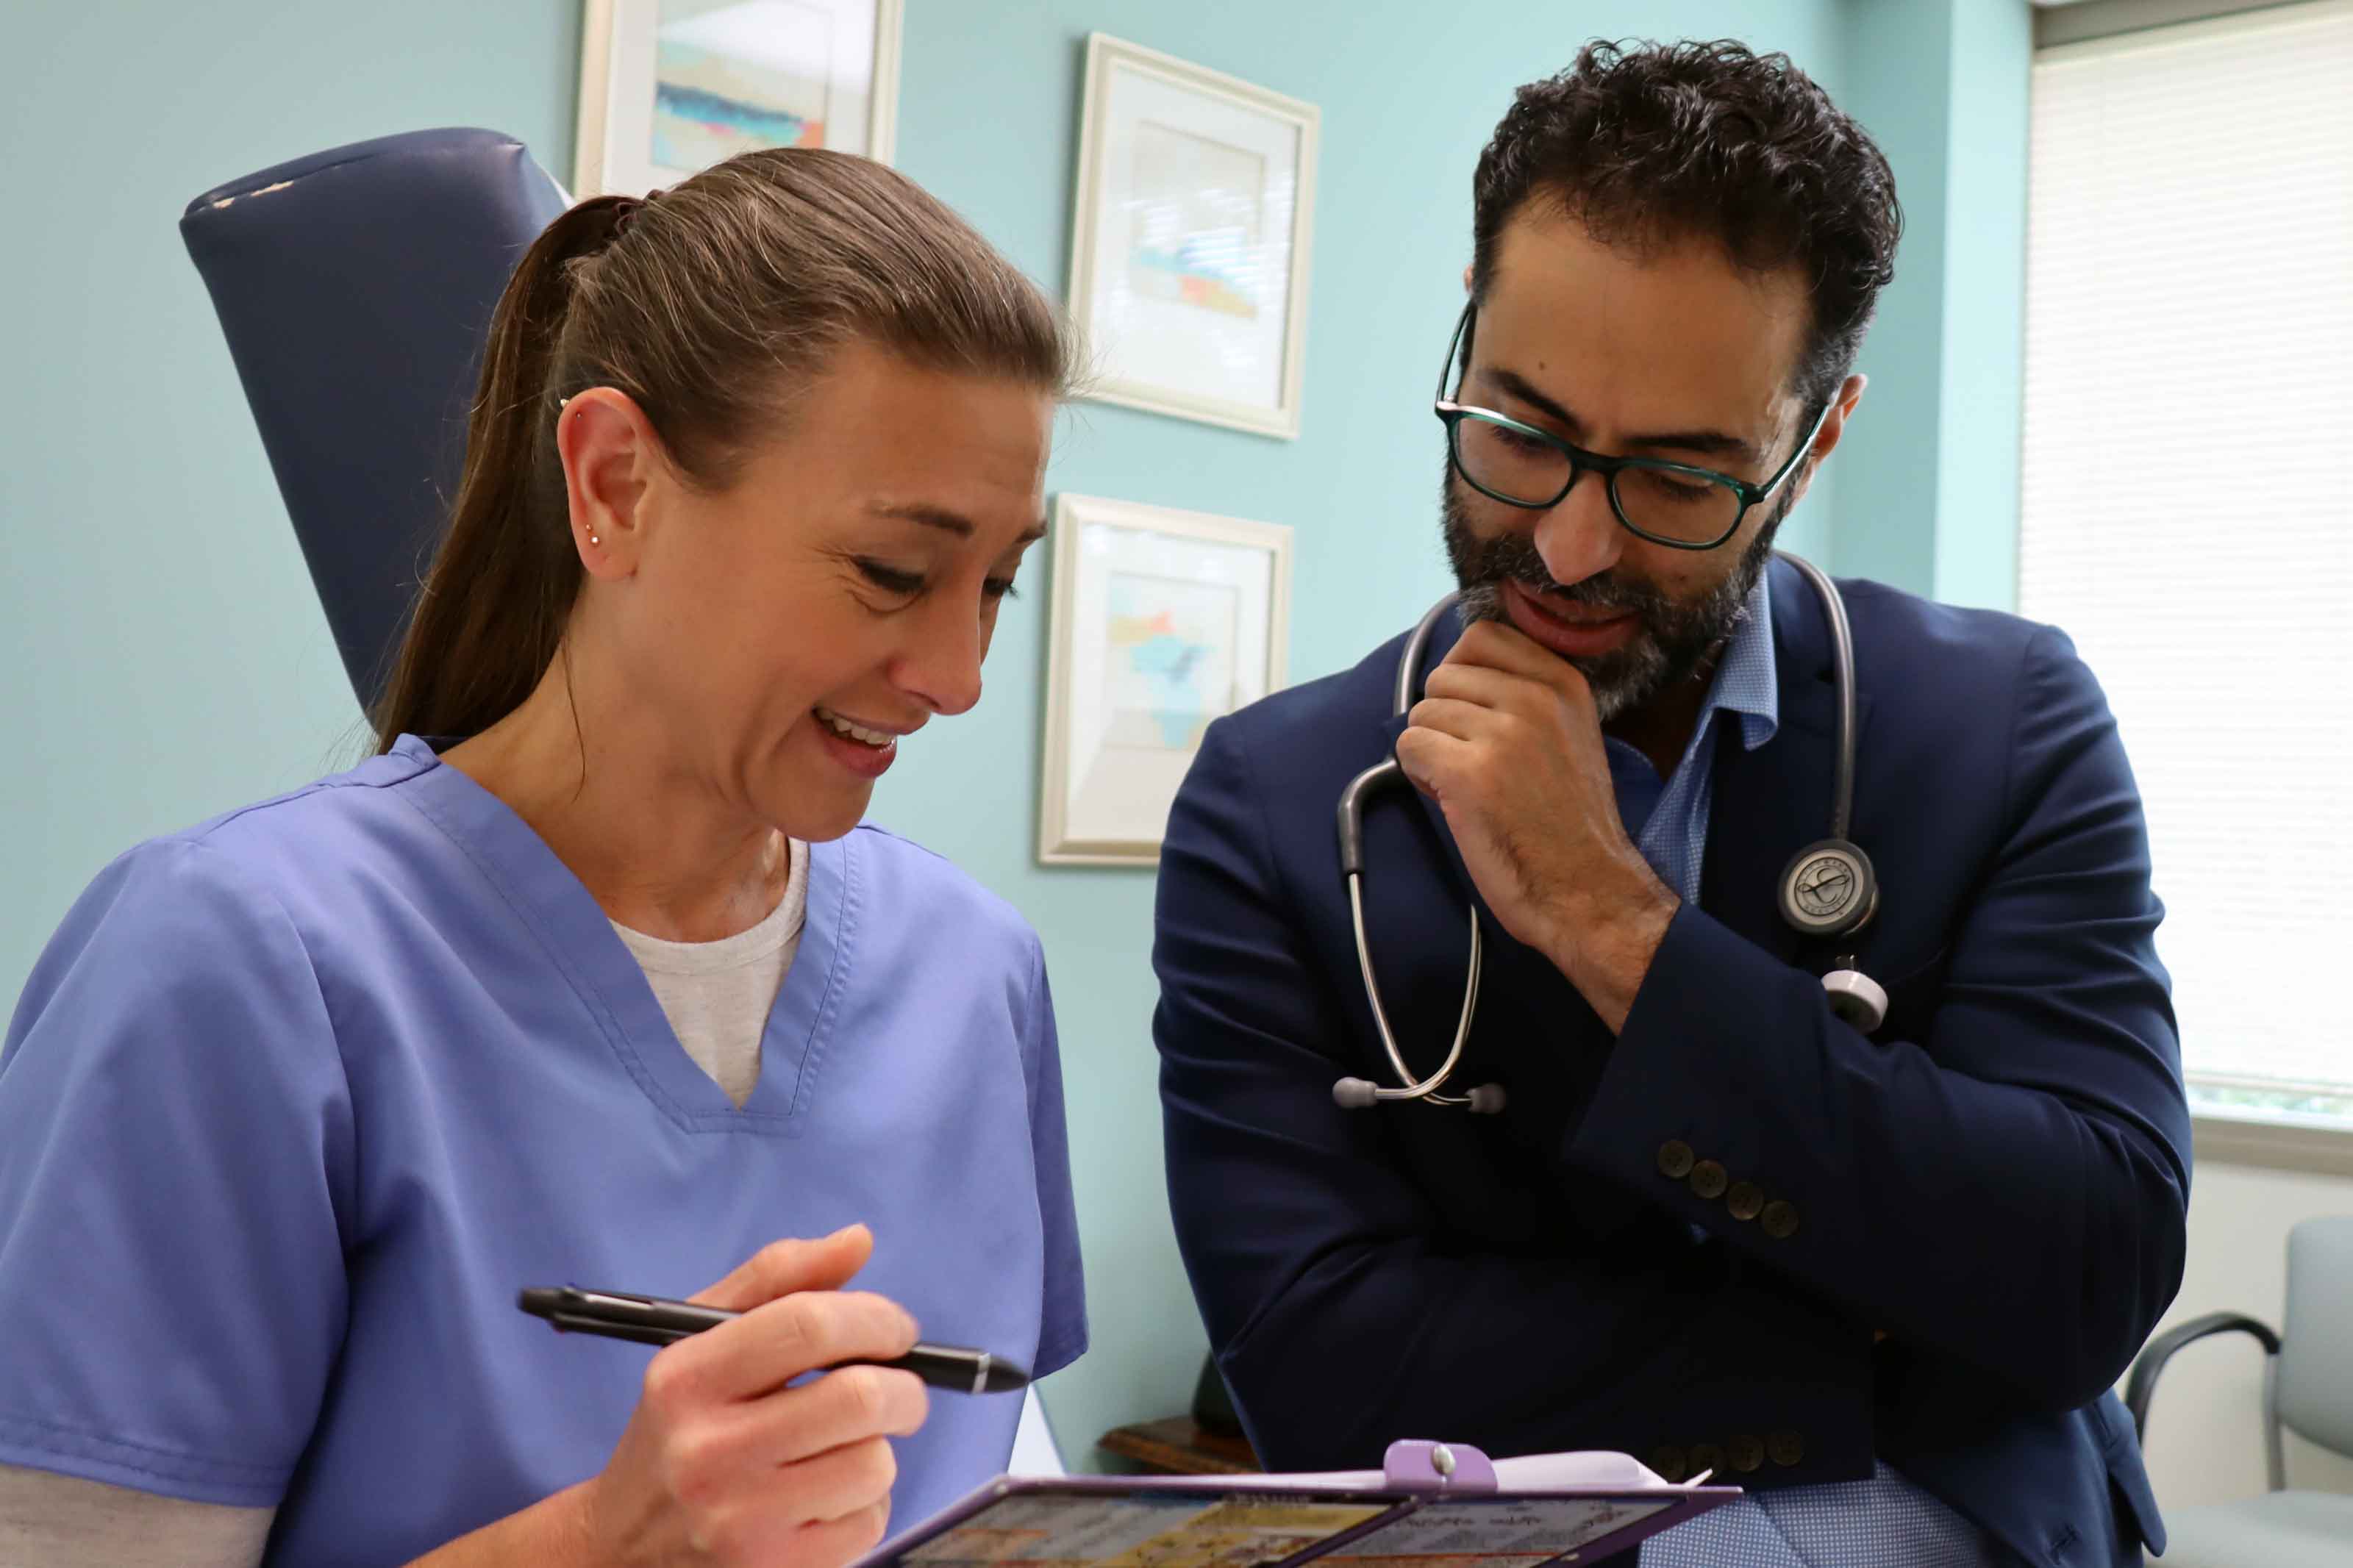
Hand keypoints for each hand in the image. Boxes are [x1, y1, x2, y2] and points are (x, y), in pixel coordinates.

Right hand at [579, 1225, 926, 1567]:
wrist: (622, 1546)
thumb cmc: (679, 1427)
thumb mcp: (702, 1342)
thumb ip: (778, 1280)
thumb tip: (859, 1239)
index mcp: (686, 1379)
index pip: (807, 1325)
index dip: (875, 1319)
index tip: (896, 1331)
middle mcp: (707, 1451)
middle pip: (860, 1398)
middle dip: (905, 1388)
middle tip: (900, 1389)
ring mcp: (740, 1520)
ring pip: (875, 1463)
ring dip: (881, 1449)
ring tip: (847, 1447)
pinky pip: (870, 1521)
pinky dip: (868, 1503)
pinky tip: (829, 1496)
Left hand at [1394, 619, 1677, 1029]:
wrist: (1587, 889)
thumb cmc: (1570, 822)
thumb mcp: (1570, 734)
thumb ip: (1527, 696)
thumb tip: (1460, 673)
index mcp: (1563, 682)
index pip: (1481, 635)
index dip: (1461, 674)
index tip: (1474, 713)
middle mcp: (1535, 698)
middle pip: (1443, 676)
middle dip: (1444, 718)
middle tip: (1469, 759)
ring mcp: (1502, 733)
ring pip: (1421, 712)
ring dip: (1431, 750)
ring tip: (1465, 784)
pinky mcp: (1470, 772)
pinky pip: (1409, 747)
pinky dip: (1419, 775)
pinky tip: (1452, 799)